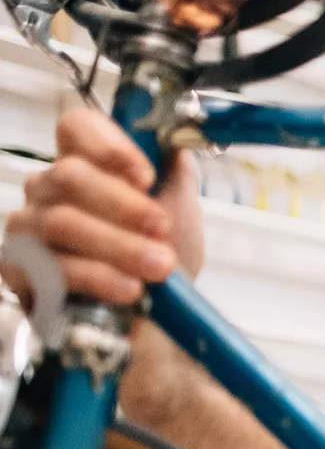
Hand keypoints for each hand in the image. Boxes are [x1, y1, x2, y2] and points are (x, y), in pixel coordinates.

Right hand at [3, 109, 202, 307]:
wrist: (157, 320)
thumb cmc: (163, 259)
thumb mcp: (179, 210)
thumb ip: (174, 172)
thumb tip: (173, 140)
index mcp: (84, 165)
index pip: (76, 128)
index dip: (109, 146)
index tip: (147, 177)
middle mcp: (48, 191)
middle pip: (69, 175)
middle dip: (124, 205)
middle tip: (162, 229)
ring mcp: (28, 228)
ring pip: (61, 222)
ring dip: (118, 246)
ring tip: (159, 267)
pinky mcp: (19, 270)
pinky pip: (50, 266)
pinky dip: (96, 277)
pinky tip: (127, 289)